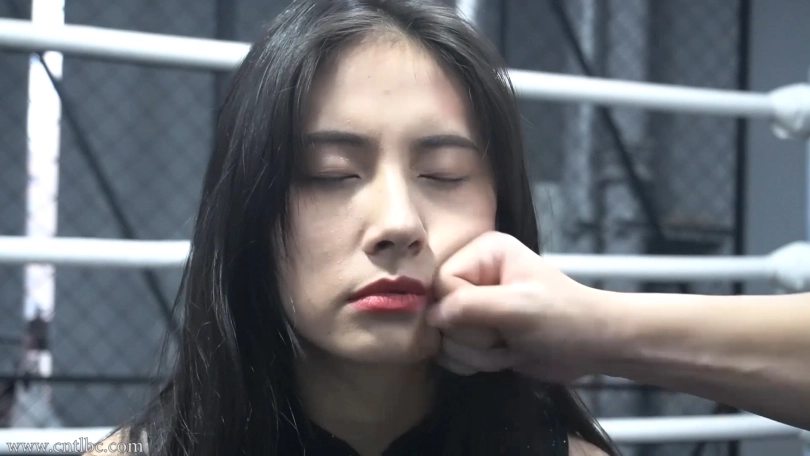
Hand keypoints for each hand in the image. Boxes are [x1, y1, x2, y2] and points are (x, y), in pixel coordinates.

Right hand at [428, 231, 620, 382]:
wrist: (593, 348)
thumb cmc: (564, 319)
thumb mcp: (517, 308)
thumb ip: (468, 307)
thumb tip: (430, 317)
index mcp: (483, 251)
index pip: (440, 283)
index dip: (460, 311)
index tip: (494, 321)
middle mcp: (473, 273)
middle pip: (439, 312)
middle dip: (473, 337)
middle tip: (506, 336)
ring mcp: (473, 303)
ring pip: (443, 337)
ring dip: (477, 353)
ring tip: (509, 346)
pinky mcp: (476, 330)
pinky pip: (451, 351)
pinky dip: (475, 362)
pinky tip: (503, 357)